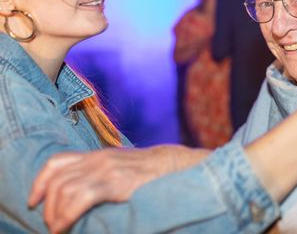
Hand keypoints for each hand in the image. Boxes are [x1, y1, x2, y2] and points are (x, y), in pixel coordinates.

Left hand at [28, 145, 208, 232]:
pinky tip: (67, 226)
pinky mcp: (117, 182)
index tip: (35, 201)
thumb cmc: (151, 173)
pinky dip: (67, 215)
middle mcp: (99, 159)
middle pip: (57, 179)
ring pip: (64, 188)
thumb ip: (102, 173)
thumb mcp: (122, 167)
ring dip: (55, 214)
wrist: (176, 167)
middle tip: (52, 224)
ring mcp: (107, 169)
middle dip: (47, 206)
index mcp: (98, 155)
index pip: (57, 162)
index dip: (40, 182)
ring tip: (60, 228)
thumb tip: (83, 194)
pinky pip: (81, 197)